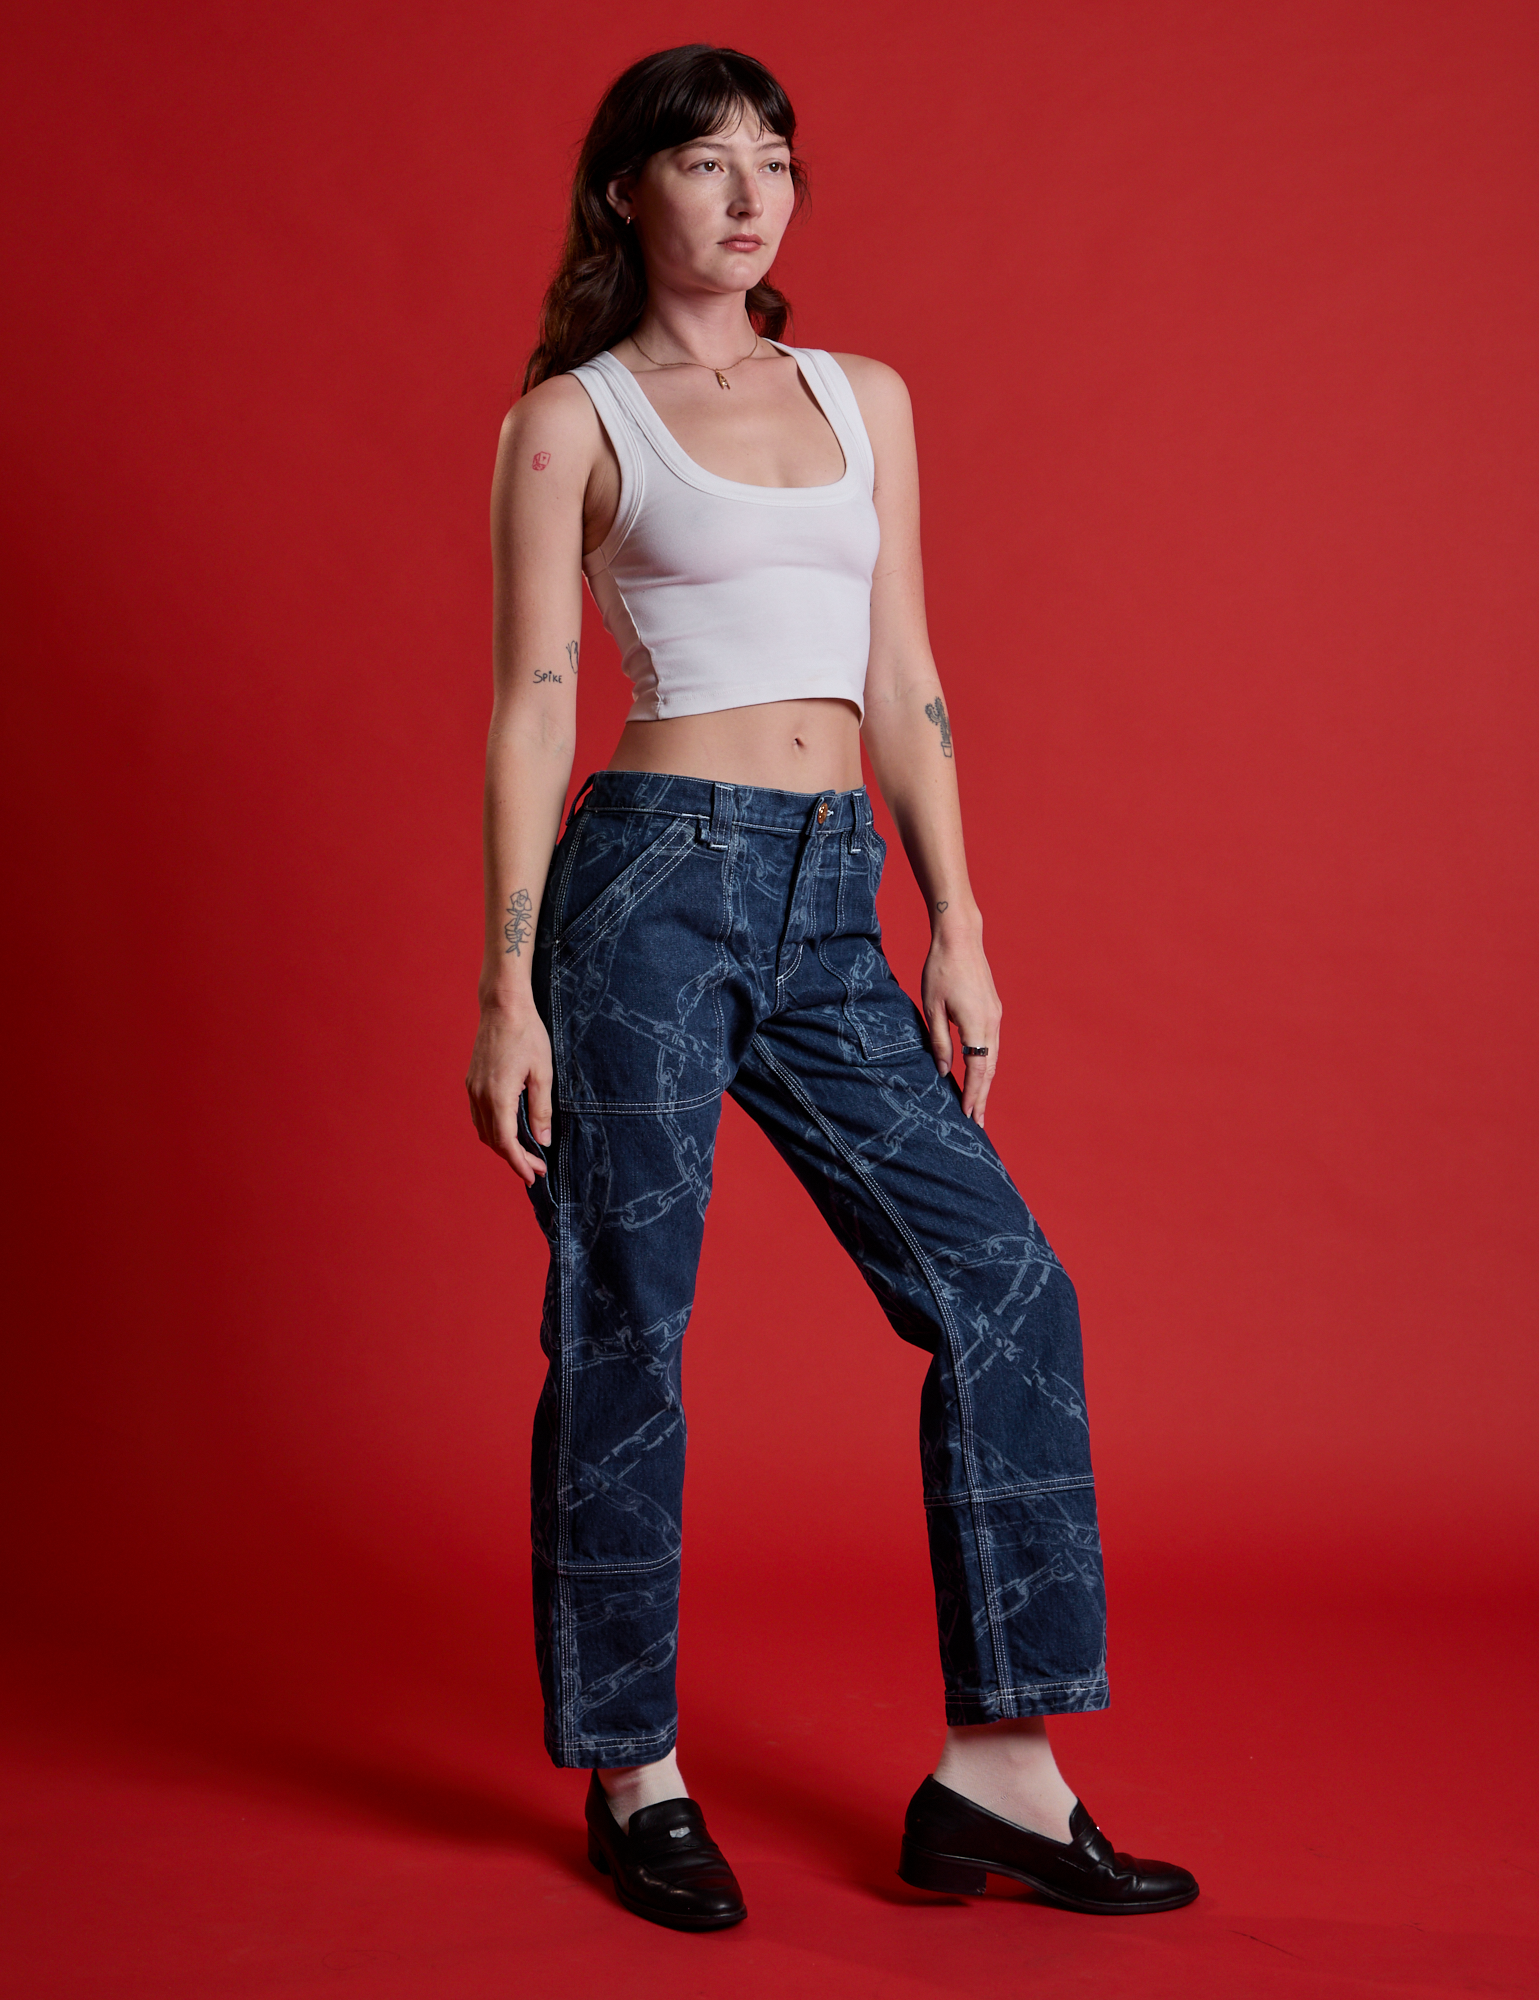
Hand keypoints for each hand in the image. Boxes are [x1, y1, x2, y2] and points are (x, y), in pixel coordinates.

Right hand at [465, 997, 551, 1184]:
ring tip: (525, 1153)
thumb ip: (541, 1110)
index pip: (506, 1142)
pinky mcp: (472, 1082)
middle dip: (514, 1158)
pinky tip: (510, 1130)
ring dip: (502, 1146)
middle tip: (537, 1167)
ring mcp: (473, 1088)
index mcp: (498, 1096)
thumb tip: (543, 1141)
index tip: (534, 1176)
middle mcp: (480, 1095)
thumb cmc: (527, 1035)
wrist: (503, 1007)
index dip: (519, 1163)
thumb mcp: (543, 1073)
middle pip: (493, 1141)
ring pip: (483, 1130)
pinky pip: (479, 1115)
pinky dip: (493, 1130)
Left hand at [920, 926, 1001, 1125]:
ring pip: (993, 1058)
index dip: (973, 1095)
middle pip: (989, 1069)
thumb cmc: (939, 970)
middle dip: (983, 1097)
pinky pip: (992, 1044)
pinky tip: (979, 1072)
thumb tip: (942, 1071)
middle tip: (978, 1122)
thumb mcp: (932, 1008)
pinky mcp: (993, 1009)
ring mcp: (995, 1016)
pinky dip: (986, 1063)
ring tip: (979, 1103)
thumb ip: (938, 1042)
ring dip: (985, 1082)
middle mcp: (992, 1024)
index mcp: (976, 1026)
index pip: (977, 1070)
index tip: (969, 1117)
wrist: (960, 938)